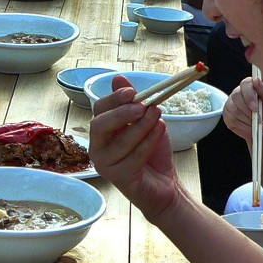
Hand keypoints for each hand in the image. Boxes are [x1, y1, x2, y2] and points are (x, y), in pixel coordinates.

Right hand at [88, 74, 181, 220]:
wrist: (164, 184)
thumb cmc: (152, 153)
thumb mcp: (144, 121)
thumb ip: (132, 102)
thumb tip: (118, 77)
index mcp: (102, 130)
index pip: (99, 109)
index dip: (113, 98)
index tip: (131, 91)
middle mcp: (98, 146)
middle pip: (99, 125)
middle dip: (121, 113)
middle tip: (142, 105)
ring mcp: (105, 164)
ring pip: (120, 141)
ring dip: (142, 126)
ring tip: (158, 116)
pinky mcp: (118, 178)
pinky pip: (133, 157)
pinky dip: (149, 142)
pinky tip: (160, 131)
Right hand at [222, 78, 262, 141]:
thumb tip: (257, 80)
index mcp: (248, 86)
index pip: (244, 85)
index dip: (249, 96)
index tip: (255, 108)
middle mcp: (237, 93)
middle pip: (236, 98)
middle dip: (249, 112)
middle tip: (260, 123)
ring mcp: (229, 104)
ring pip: (234, 111)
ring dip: (248, 122)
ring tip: (259, 128)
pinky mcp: (226, 115)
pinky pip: (232, 121)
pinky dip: (244, 127)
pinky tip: (252, 130)